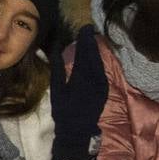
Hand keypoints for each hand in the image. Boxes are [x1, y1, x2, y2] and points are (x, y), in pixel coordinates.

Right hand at [50, 26, 107, 159]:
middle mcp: (95, 79)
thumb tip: (54, 52)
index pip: (84, 54)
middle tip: (88, 29)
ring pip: (99, 62)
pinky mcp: (104, 89)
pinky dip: (98, 61)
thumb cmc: (63, 112)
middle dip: (91, 42)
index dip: (84, 40)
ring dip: (95, 50)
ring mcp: (101, 84)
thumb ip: (57, 70)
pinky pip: (102, 70)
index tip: (83, 28)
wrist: (78, 131)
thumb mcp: (56, 91)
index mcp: (82, 78)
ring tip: (91, 39)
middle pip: (94, 56)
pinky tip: (95, 56)